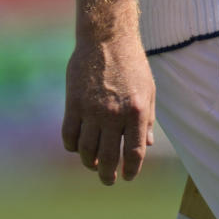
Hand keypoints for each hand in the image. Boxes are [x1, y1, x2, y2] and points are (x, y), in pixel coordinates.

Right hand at [62, 31, 155, 184]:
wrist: (107, 39)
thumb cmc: (132, 64)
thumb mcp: (149, 90)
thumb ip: (147, 119)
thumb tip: (147, 145)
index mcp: (137, 112)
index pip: (134, 153)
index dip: (130, 170)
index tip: (127, 177)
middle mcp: (114, 114)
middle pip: (109, 157)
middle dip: (108, 174)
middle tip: (108, 179)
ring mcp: (92, 110)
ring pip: (87, 150)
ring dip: (90, 162)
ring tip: (94, 164)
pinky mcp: (73, 104)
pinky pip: (70, 135)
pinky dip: (73, 146)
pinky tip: (78, 147)